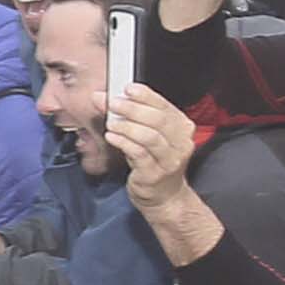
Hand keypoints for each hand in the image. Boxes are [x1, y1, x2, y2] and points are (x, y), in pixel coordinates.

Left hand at [104, 86, 199, 205]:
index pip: (164, 106)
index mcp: (181, 128)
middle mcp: (181, 143)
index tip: (127, 88)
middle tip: (114, 103)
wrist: (165, 196)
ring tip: (111, 122)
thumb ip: (128, 115)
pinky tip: (112, 137)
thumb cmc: (154, 161)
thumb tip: (103, 97)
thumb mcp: (146, 135)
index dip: (145, 95)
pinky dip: (124, 142)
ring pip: (150, 137)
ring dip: (127, 126)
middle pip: (158, 120)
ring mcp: (170, 160)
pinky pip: (139, 154)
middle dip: (133, 109)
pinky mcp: (155, 174)